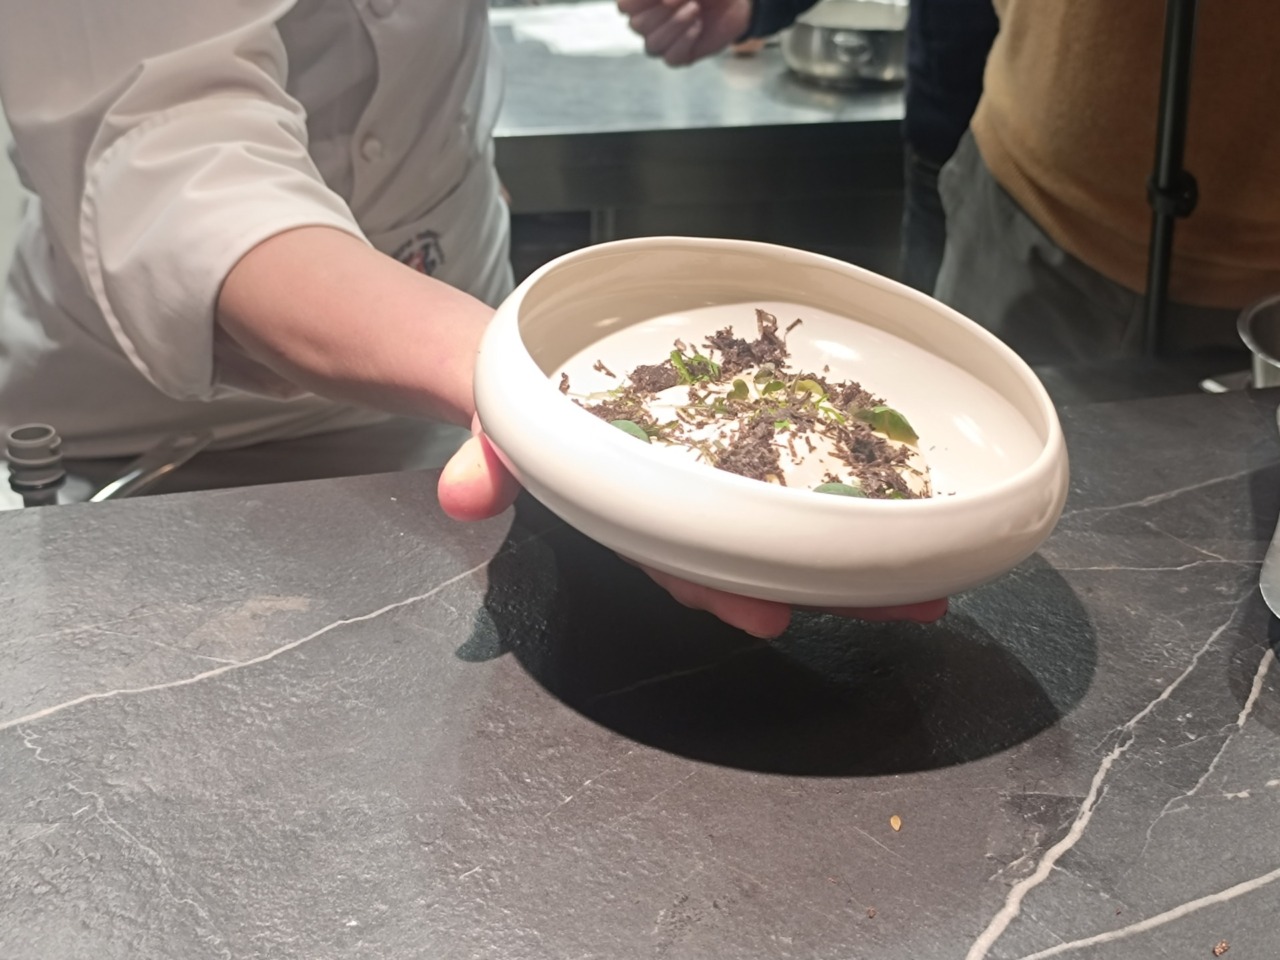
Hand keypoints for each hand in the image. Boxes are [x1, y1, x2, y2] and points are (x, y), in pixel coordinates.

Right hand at [438, 424, 947, 637]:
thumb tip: (461, 492)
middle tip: (913, 605)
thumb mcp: (496, 428)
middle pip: (760, 557)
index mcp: (632, 513)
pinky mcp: (741, 442)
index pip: (679, 560)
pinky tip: (904, 505)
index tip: (767, 614)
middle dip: (832, 586)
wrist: (531, 370)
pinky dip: (847, 491)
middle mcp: (684, 508)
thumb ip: (483, 459)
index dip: (722, 589)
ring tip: (937, 574)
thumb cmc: (522, 406)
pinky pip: (796, 472)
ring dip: (862, 554)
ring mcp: (717, 480)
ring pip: (790, 526)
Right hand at [617, 0, 753, 65]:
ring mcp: (664, 42)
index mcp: (643, 2)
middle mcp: (649, 23)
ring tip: (696, 9)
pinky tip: (698, 27)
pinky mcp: (681, 56)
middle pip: (637, 26)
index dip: (640, 0)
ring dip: (675, 24)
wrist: (735, 1)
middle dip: (663, 9)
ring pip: (652, 45)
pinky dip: (685, 41)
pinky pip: (671, 58)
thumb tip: (666, 2)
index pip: (624, 6)